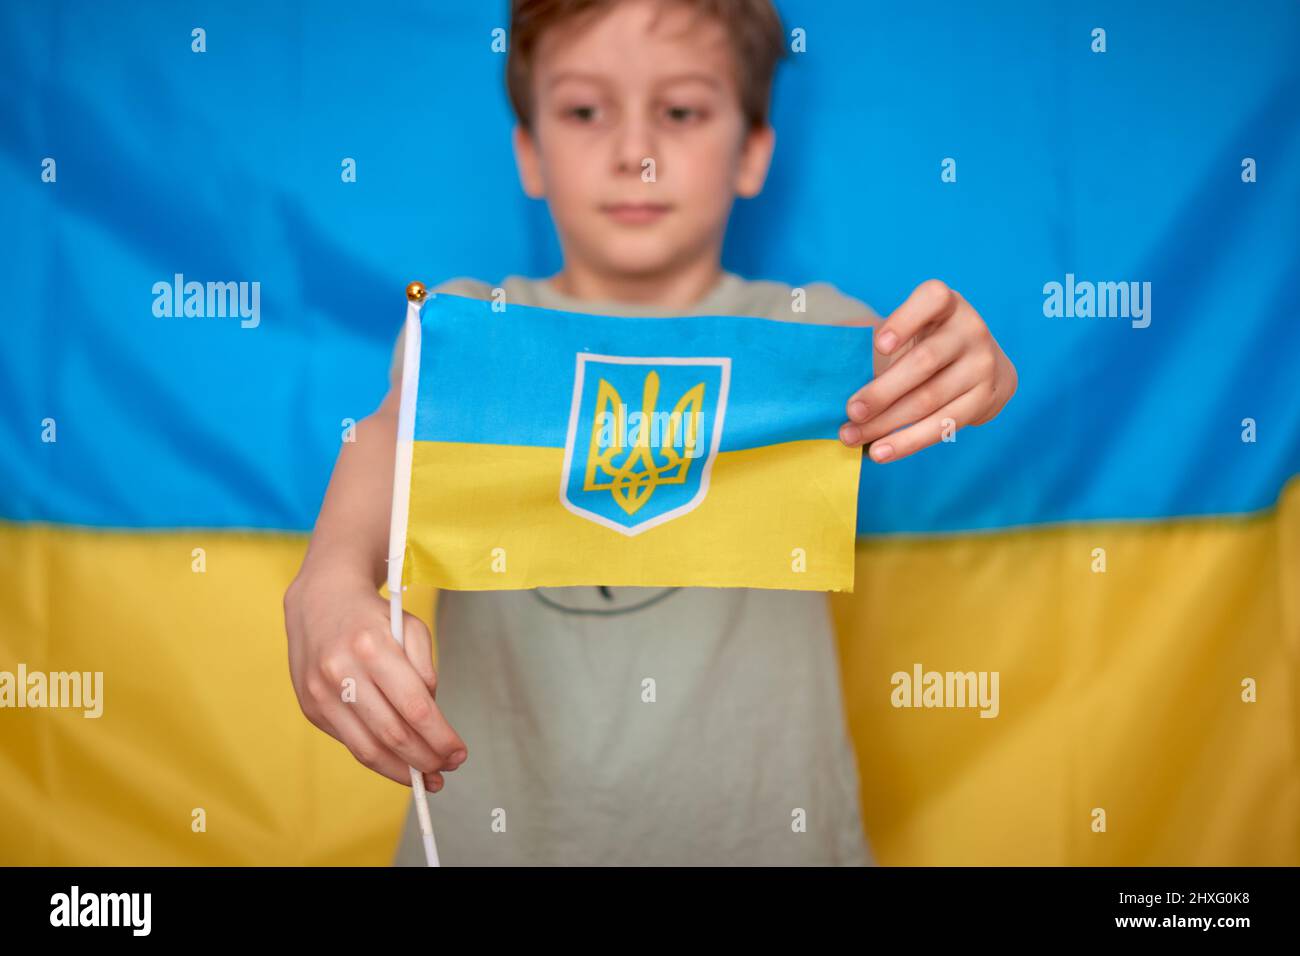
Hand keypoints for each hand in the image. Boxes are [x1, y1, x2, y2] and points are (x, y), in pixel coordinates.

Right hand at [284, 569, 466, 791]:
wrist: (320, 600)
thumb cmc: (374, 617)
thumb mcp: (411, 628)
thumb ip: (426, 673)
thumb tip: (432, 722)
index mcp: (372, 646)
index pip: (415, 707)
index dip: (440, 737)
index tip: (459, 753)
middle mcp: (341, 671)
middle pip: (392, 733)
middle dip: (425, 759)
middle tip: (447, 770)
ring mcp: (320, 692)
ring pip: (366, 748)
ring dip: (401, 771)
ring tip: (426, 778)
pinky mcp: (310, 707)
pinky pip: (349, 742)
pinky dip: (377, 757)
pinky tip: (398, 762)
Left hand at [840, 279, 1015, 461]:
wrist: (982, 363)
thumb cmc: (927, 341)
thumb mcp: (907, 326)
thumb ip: (868, 331)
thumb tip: (825, 345)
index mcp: (946, 303)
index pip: (932, 299)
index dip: (905, 321)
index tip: (877, 345)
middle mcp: (970, 330)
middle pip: (924, 361)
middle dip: (883, 390)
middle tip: (851, 411)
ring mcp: (982, 365)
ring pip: (930, 399)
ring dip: (887, 423)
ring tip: (852, 436)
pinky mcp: (984, 399)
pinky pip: (942, 426)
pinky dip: (907, 442)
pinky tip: (879, 452)